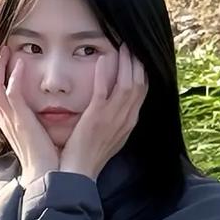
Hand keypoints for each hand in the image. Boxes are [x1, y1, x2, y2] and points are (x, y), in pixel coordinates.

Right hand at [0, 48, 59, 185]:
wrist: (47, 175)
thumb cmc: (47, 157)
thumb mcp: (37, 133)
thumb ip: (36, 119)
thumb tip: (44, 109)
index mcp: (8, 120)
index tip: (4, 58)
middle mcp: (4, 118)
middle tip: (1, 48)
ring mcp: (9, 118)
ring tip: (5, 49)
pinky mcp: (18, 120)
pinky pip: (9, 92)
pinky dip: (12, 76)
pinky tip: (21, 63)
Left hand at [59, 46, 146, 179]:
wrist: (76, 175)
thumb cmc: (87, 156)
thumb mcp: (108, 136)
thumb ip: (113, 118)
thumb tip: (114, 104)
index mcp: (128, 123)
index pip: (143, 92)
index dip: (141, 72)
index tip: (137, 57)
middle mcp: (126, 119)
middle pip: (140, 84)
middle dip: (137, 62)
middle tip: (131, 44)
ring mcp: (113, 119)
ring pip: (129, 84)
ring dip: (126, 63)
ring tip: (121, 46)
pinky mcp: (97, 118)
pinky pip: (104, 90)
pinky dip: (105, 73)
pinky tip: (102, 59)